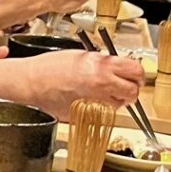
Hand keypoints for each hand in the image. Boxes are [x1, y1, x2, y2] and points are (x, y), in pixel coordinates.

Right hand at [0, 50, 141, 115]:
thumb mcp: (83, 56)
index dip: (137, 73)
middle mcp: (102, 86)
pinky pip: (103, 113)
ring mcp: (95, 103)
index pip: (136, 71)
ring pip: (120, 105)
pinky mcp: (87, 115)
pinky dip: (101, 108)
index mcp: (103, 67)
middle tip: (125, 85)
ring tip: (104, 92)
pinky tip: (90, 99)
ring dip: (117, 99)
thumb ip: (104, 62)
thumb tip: (117, 68)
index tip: (135, 74)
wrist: (33, 82)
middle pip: (133, 92)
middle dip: (131, 89)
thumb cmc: (52, 66)